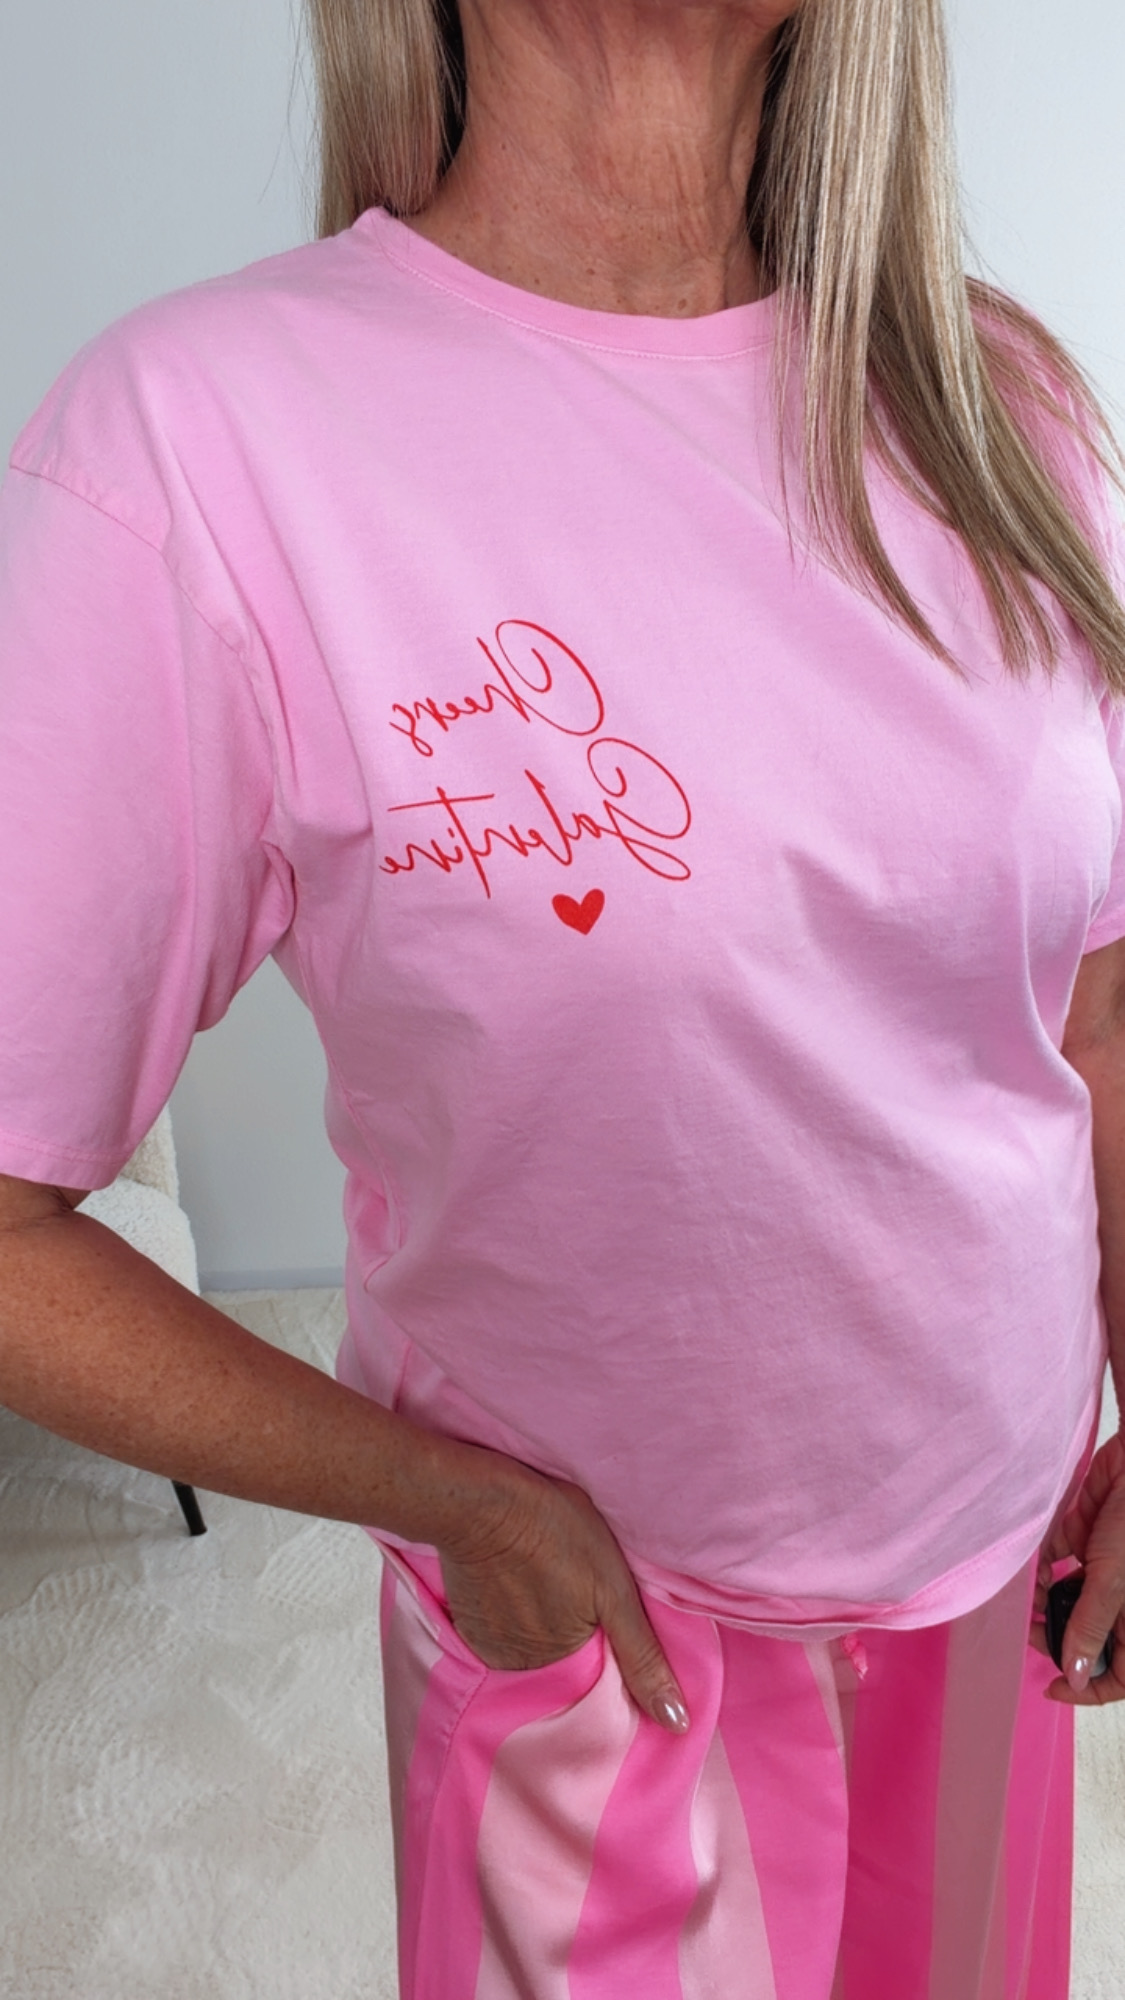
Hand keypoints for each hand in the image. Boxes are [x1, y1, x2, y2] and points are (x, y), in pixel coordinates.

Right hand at [436, 1448, 690, 1733]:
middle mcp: (524, 1672)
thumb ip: (642, 1655)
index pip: (597, 1675)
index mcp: (566, 1665)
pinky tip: (515, 1583)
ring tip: (543, 1584)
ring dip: (539, 1627)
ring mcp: (491, 1651)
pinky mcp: (467, 1628)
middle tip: (571, 1591)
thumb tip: (675, 1722)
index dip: (606, 1647)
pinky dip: (509, 1617)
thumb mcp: (614, 1588)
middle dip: (573, 1638)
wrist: (481, 1502)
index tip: (604, 1617)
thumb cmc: (557, 1533)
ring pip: (530, 1649)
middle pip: (562, 1663)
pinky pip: (498, 1636)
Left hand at [1030, 1430, 1124, 1703]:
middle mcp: (1123, 1595)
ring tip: (1026, 1602)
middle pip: (1090, 1635)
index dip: (1089, 1687)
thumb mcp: (1113, 1581)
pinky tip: (1034, 1571)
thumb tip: (1075, 1676)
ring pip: (1070, 1598)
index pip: (1120, 1673)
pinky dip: (1043, 1568)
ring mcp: (1104, 1565)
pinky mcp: (1085, 1535)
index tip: (1052, 1687)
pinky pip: (1058, 1561)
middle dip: (1060, 1639)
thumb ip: (1090, 1626)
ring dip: (1045, 1603)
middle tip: (1030, 1634)